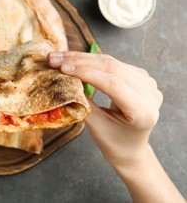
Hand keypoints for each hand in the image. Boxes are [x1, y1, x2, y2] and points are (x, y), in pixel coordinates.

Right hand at [48, 51, 161, 166]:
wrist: (131, 148)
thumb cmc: (113, 142)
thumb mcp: (97, 126)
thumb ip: (83, 103)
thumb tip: (64, 79)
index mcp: (143, 111)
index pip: (112, 84)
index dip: (86, 73)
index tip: (61, 68)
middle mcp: (150, 94)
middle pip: (112, 68)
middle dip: (80, 61)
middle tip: (54, 59)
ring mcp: (147, 82)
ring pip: (111, 61)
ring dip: (82, 58)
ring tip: (59, 57)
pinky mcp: (140, 76)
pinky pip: (113, 63)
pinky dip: (91, 60)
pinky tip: (73, 59)